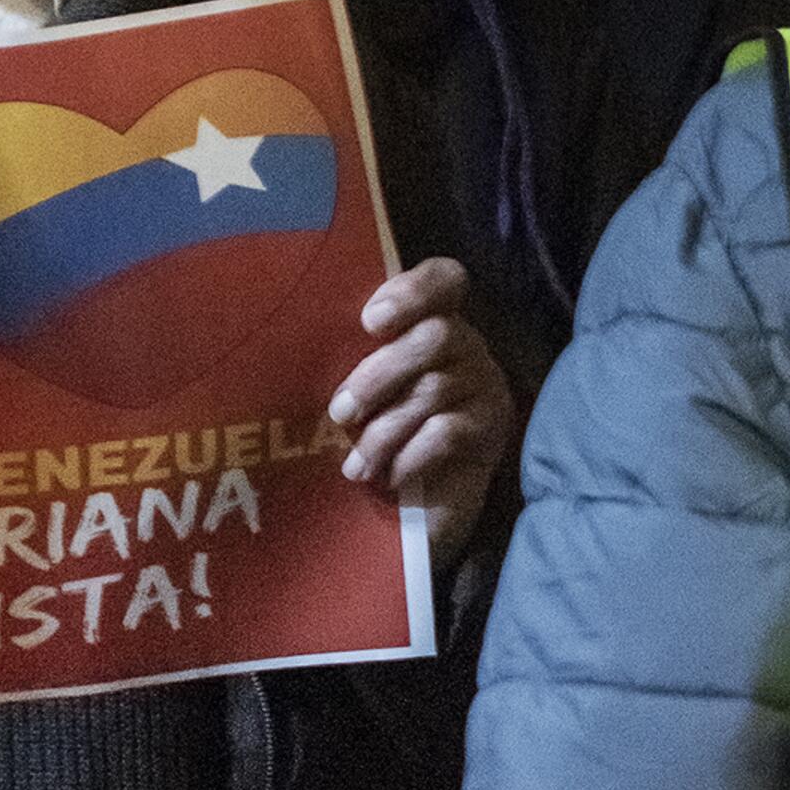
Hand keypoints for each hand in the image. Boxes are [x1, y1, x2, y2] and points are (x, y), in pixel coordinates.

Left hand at [328, 259, 514, 571]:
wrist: (415, 509)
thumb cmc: (373, 436)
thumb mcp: (358, 392)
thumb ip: (347, 359)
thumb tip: (297, 344)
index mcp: (432, 321)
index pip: (443, 279)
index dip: (412, 291)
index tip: (370, 320)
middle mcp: (465, 345)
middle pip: (434, 336)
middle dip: (379, 375)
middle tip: (340, 414)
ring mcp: (484, 385)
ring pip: (435, 389)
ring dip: (385, 431)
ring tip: (355, 467)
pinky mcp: (492, 429)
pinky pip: (448, 431)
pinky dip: (411, 455)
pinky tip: (391, 478)